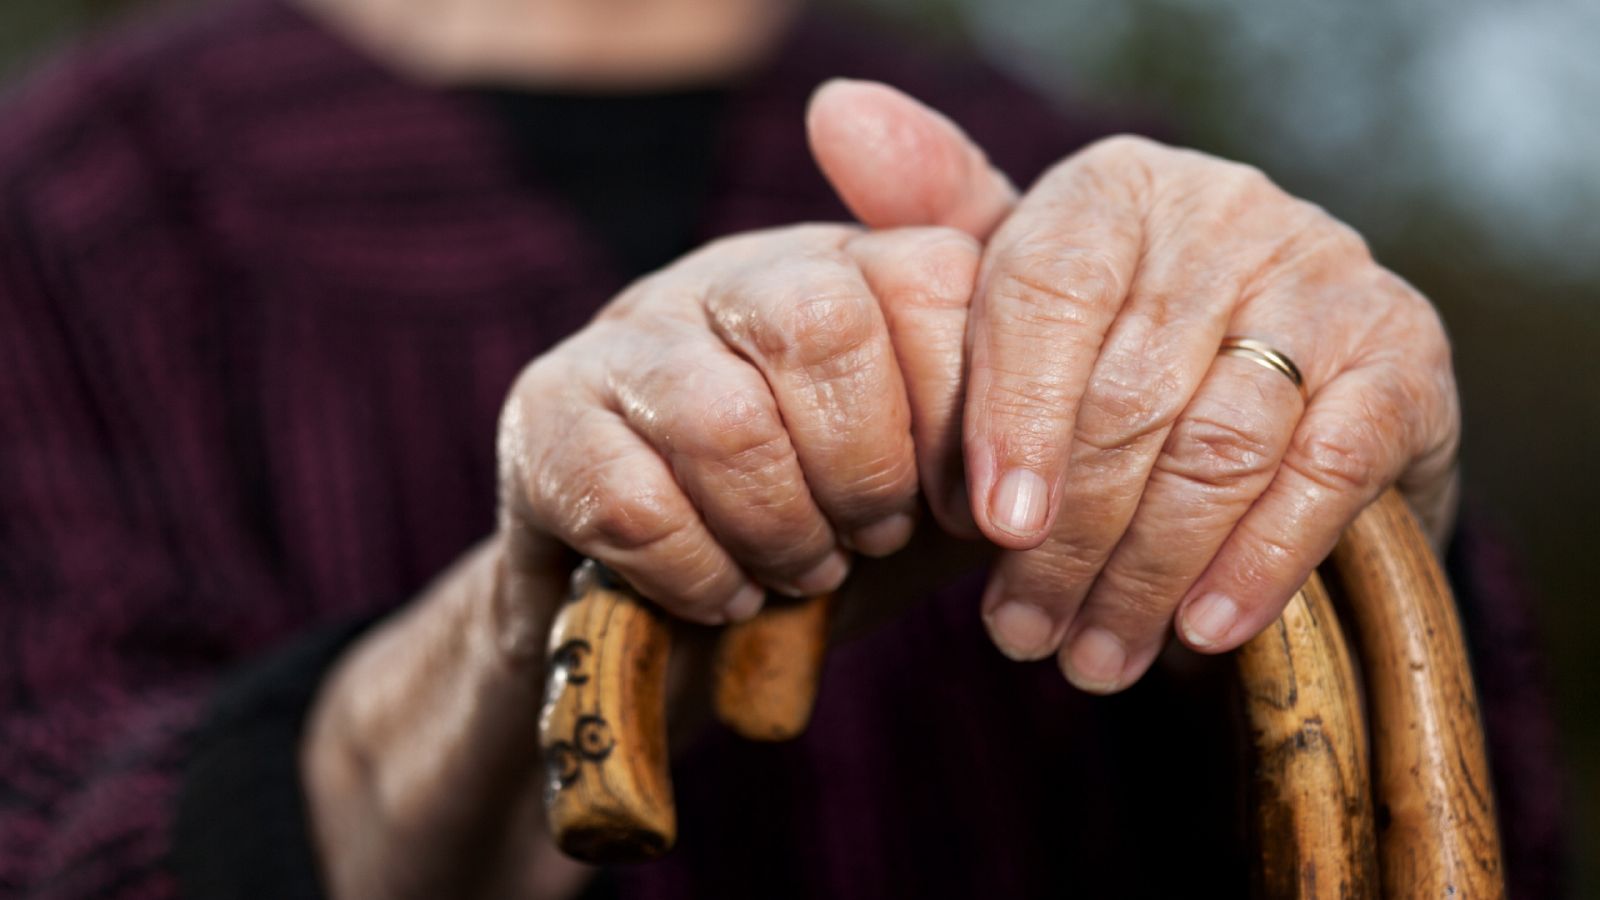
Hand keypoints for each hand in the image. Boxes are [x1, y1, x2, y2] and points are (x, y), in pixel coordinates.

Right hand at [301, 221, 986, 898]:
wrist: (669, 621)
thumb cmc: (826, 529)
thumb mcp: (941, 470)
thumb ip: (1007, 407)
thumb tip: (1061, 394)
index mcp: (842, 264)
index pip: (931, 277)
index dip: (962, 412)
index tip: (962, 504)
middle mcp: (731, 273)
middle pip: (818, 323)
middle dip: (864, 467)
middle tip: (870, 536)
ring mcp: (627, 336)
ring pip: (723, 418)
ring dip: (780, 529)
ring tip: (798, 570)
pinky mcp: (543, 417)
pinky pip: (633, 502)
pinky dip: (698, 573)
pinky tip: (721, 593)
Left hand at [810, 80, 1460, 692]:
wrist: (1283, 388)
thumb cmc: (1113, 347)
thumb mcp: (1019, 287)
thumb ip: (936, 220)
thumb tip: (836, 114)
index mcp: (1116, 190)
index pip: (1048, 289)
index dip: (1013, 417)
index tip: (988, 527)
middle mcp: (1228, 213)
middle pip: (1128, 390)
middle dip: (1069, 536)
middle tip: (1022, 633)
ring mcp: (1327, 279)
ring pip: (1218, 444)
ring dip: (1146, 571)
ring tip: (1091, 656)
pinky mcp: (1404, 359)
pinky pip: (1324, 472)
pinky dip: (1260, 561)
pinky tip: (1202, 633)